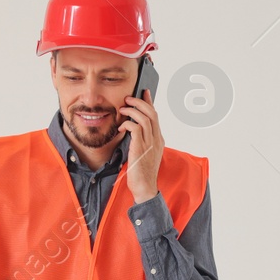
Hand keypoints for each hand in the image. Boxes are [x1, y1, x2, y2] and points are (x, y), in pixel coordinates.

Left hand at [119, 88, 163, 203]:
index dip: (150, 102)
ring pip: (144, 118)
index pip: (156, 116)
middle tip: (129, 98)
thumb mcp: (145, 153)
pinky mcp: (141, 148)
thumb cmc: (142, 172)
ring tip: (122, 110)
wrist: (145, 187)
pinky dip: (127, 124)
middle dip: (140, 102)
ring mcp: (150, 143)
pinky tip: (121, 127)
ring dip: (132, 111)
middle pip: (152, 113)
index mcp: (158, 139)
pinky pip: (135, 128)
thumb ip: (142, 140)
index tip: (144, 92)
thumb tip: (132, 129)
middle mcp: (156, 139)